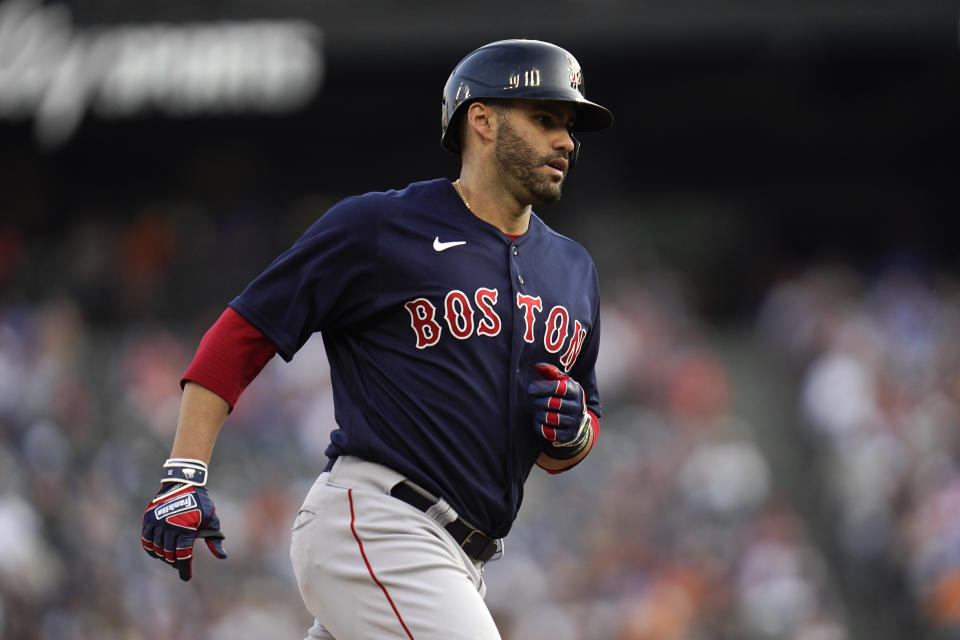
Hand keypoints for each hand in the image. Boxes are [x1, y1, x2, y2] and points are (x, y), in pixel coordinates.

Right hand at [141, 459, 226, 580]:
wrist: (183, 482)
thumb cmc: (201, 501)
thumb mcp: (211, 519)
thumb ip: (214, 539)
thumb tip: (222, 557)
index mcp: (186, 528)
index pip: (183, 555)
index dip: (184, 568)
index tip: (186, 577)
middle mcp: (169, 527)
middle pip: (169, 553)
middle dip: (175, 561)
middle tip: (179, 563)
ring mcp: (157, 522)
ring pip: (157, 548)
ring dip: (163, 556)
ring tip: (169, 557)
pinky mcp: (149, 518)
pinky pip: (146, 539)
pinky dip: (151, 548)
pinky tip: (156, 552)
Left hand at [528, 362, 589, 447]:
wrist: (577, 420)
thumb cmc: (564, 396)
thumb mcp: (561, 382)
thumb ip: (550, 372)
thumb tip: (536, 365)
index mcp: (576, 391)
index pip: (558, 388)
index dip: (542, 387)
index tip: (531, 388)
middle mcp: (577, 407)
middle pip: (551, 403)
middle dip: (537, 401)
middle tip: (534, 400)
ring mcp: (573, 423)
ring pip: (548, 418)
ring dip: (538, 414)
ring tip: (538, 410)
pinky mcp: (567, 435)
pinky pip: (547, 432)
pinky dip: (539, 426)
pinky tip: (539, 421)